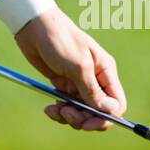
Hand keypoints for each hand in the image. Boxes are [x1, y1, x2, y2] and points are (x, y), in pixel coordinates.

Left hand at [14, 7, 127, 131]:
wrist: (33, 27)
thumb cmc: (59, 39)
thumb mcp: (78, 66)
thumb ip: (93, 90)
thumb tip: (110, 112)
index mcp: (105, 72)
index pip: (116, 104)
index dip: (105, 118)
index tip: (87, 122)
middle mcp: (95, 80)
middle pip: (99, 112)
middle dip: (84, 118)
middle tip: (66, 113)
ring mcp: (79, 83)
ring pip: (82, 112)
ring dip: (69, 116)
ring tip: (54, 110)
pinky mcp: (63, 85)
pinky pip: (67, 106)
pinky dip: (59, 111)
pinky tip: (49, 109)